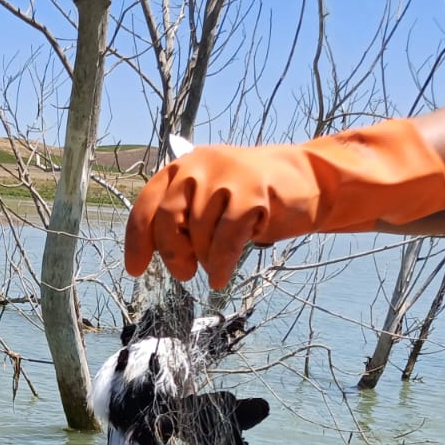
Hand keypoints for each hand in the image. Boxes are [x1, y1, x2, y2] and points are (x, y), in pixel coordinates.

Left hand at [123, 120, 444, 288]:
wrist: (308, 180)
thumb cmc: (252, 196)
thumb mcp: (209, 199)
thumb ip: (181, 216)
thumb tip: (153, 252)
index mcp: (182, 167)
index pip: (146, 206)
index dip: (137, 241)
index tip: (136, 269)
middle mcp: (199, 167)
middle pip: (167, 221)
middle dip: (171, 253)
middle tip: (183, 272)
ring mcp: (226, 177)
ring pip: (198, 233)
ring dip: (203, 259)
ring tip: (215, 265)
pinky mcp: (251, 194)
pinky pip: (224, 241)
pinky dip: (220, 264)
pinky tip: (221, 278)